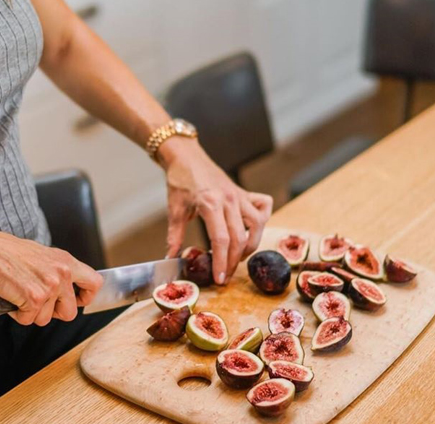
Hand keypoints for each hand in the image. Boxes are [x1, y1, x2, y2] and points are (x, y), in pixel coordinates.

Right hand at [0, 226, 102, 325]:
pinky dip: (17, 314)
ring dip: (31, 313)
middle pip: (70, 312)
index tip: (77, 300)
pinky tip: (11, 297)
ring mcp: (49, 287)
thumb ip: (56, 270)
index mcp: (66, 261)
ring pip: (46, 319)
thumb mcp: (41, 254)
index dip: (87, 297)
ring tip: (20, 294)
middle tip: (38, 303)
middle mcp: (62, 274)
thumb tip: (63, 288)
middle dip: (53, 313)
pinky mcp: (34, 299)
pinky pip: (28, 320)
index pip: (94, 283)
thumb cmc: (7, 251)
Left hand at [159, 139, 272, 284]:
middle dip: (234, 261)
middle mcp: (229, 199)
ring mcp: (239, 195)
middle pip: (239, 237)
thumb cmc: (179, 181)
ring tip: (240, 257)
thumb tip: (171, 257)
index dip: (222, 262)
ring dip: (251, 244)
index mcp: (210, 204)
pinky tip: (253, 229)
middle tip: (226, 275)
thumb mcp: (175, 209)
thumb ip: (175, 235)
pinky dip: (263, 218)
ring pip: (257, 224)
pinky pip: (263, 205)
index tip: (219, 279)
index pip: (221, 240)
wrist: (186, 156)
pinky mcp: (244, 192)